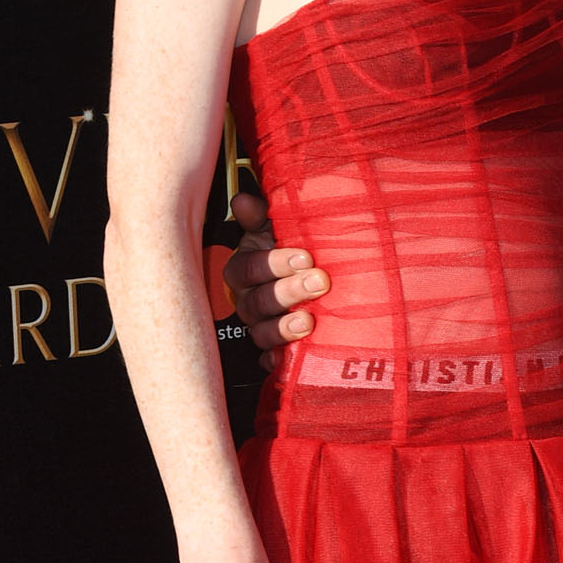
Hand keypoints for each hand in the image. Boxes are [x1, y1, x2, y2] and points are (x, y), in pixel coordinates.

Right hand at [226, 184, 328, 364]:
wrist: (314, 280)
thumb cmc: (291, 251)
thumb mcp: (276, 229)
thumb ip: (261, 216)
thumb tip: (243, 201)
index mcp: (245, 269)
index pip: (247, 268)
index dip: (273, 264)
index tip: (306, 256)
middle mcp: (248, 300)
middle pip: (258, 301)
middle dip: (289, 291)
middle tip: (320, 281)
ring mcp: (259, 327)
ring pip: (261, 333)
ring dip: (284, 327)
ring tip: (309, 320)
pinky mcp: (272, 352)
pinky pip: (268, 361)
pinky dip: (276, 361)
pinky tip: (286, 359)